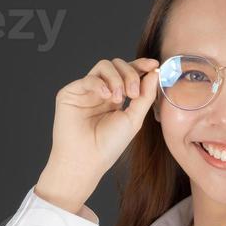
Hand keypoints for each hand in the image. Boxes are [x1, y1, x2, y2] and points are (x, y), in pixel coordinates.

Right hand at [36, 57, 160, 213]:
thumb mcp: (134, 119)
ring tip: (120, 98)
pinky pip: (89, 78)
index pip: (129, 74)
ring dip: (117, 79)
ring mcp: (86, 91)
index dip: (141, 66)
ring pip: (104, 66)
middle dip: (130, 74)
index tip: (154, 65)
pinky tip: (107, 96)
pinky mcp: (70, 92)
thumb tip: (155, 72)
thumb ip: (145, 95)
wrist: (86, 159)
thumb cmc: (109, 145)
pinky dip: (100, 84)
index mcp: (116, 98)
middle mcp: (101, 91)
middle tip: (133, 93)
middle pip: (118, 65)